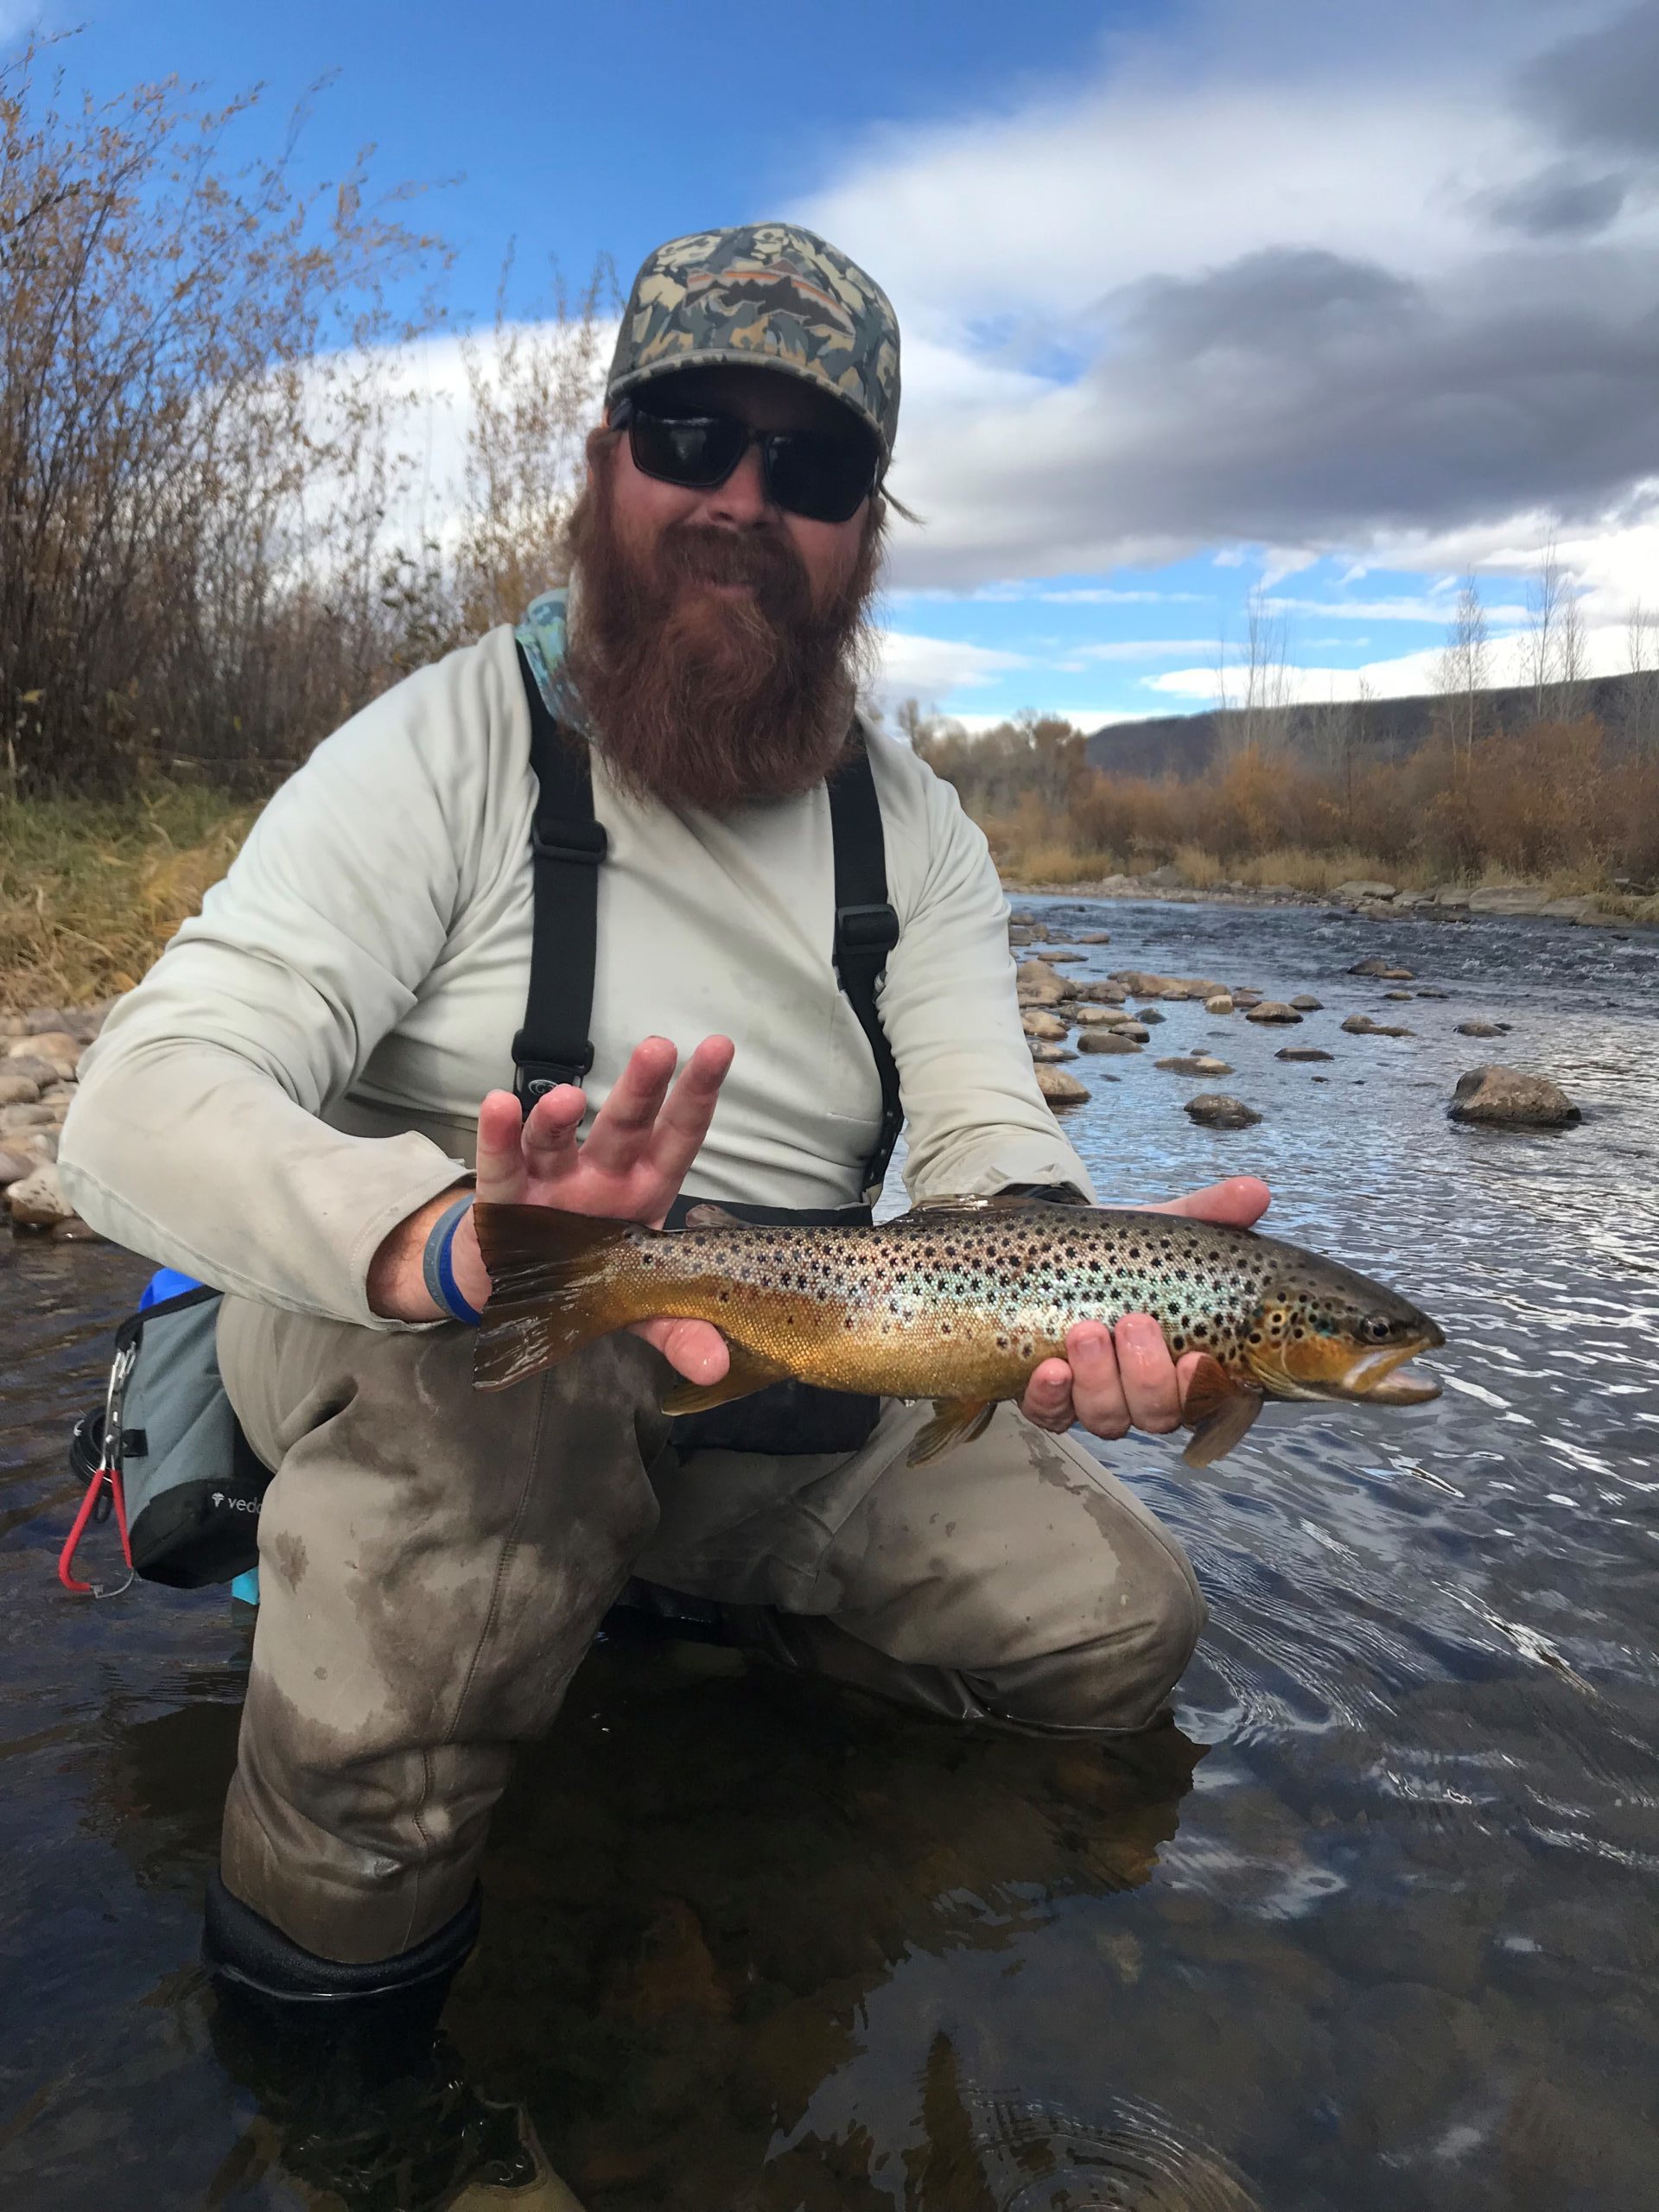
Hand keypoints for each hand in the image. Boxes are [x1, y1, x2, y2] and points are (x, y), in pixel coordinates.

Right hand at [453, 1034, 735, 1384]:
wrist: (518, 1291)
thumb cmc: (590, 1278)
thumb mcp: (639, 1309)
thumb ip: (677, 1331)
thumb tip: (714, 1367)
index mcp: (644, 1192)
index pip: (677, 1139)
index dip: (697, 1096)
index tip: (719, 1049)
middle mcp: (602, 1174)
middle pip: (625, 1126)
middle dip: (641, 1088)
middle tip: (658, 1049)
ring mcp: (551, 1179)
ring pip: (558, 1138)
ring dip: (560, 1118)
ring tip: (567, 1100)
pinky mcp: (502, 1196)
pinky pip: (500, 1164)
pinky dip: (498, 1136)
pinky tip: (498, 1107)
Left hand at [1019, 1177, 1270, 1440]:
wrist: (1051, 1249)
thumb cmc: (1120, 1252)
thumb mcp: (1163, 1229)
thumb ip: (1209, 1212)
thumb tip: (1256, 1190)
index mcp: (1187, 1361)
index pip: (1209, 1397)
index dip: (1203, 1388)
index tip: (1196, 1358)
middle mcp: (1146, 1391)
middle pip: (1159, 1415)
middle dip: (1146, 1375)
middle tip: (1132, 1323)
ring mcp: (1097, 1399)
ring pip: (1108, 1419)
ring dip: (1098, 1381)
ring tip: (1084, 1332)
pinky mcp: (1049, 1401)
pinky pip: (1051, 1415)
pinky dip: (1051, 1398)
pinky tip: (1049, 1369)